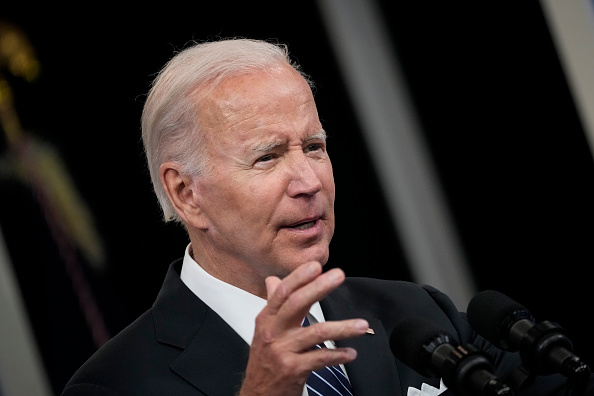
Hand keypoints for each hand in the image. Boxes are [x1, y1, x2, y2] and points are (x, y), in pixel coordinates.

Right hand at [238, 262, 368, 395]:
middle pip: (297, 304)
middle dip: (319, 287)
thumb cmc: (265, 359)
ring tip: (362, 325)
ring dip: (343, 328)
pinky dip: (339, 355)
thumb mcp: (265, 330)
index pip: (283, 292)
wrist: (259, 393)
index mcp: (267, 319)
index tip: (317, 265)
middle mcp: (273, 332)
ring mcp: (283, 351)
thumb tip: (273, 280)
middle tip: (339, 276)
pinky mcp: (294, 370)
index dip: (299, 277)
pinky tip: (352, 353)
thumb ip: (273, 304)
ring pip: (317, 332)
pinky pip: (321, 359)